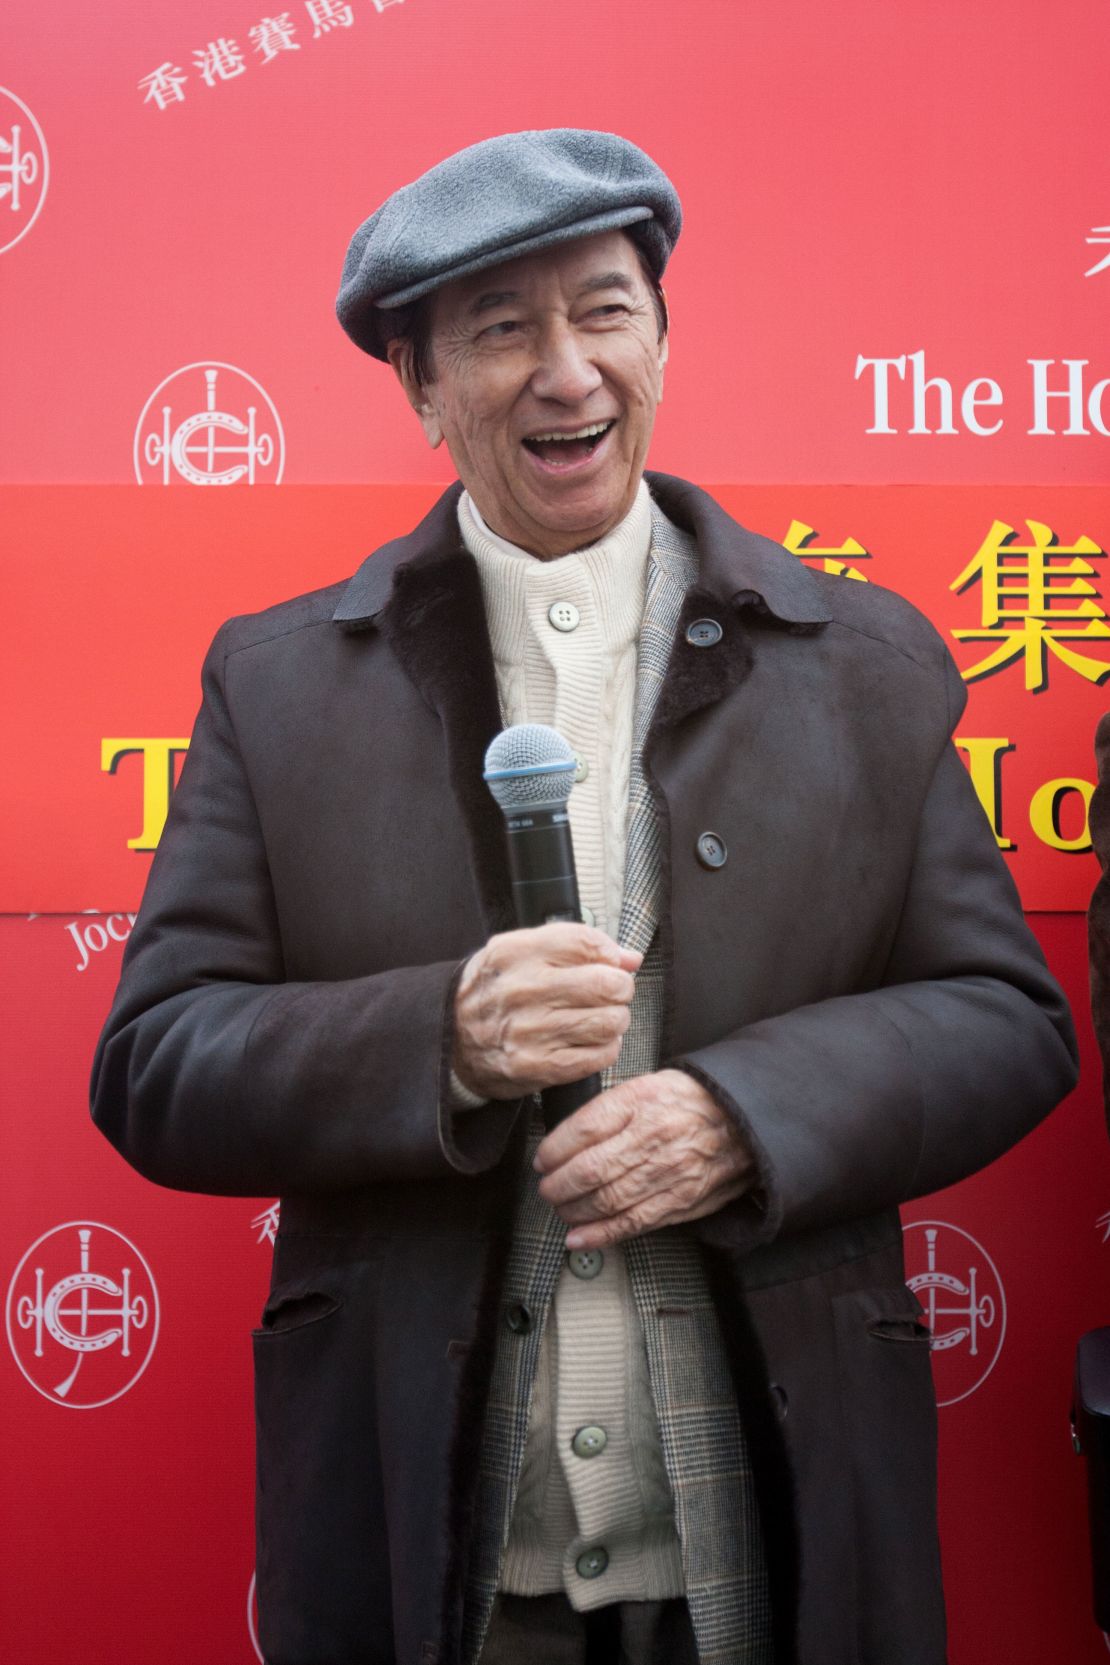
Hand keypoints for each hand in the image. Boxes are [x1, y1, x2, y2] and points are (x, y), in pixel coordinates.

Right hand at [452, 923, 641, 1100]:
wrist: (450, 1040)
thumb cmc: (494, 992)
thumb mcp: (519, 953)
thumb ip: (574, 946)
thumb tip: (630, 958)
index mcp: (515, 953)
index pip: (585, 942)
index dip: (610, 954)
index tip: (611, 964)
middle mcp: (522, 990)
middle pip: (606, 983)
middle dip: (619, 989)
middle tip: (610, 994)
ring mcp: (530, 1031)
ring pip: (609, 1021)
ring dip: (615, 1020)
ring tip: (599, 1019)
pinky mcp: (538, 1066)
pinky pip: (599, 1055)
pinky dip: (606, 1048)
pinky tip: (590, 1042)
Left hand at [533, 1068, 755, 1248]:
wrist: (744, 1120)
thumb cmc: (690, 1101)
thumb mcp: (648, 1084)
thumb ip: (609, 1109)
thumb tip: (565, 1138)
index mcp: (642, 1102)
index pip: (584, 1129)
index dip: (554, 1149)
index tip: (542, 1159)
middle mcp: (654, 1137)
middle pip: (591, 1170)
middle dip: (558, 1185)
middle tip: (547, 1188)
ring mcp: (669, 1173)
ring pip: (607, 1201)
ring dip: (574, 1211)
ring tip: (562, 1209)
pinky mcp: (680, 1202)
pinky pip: (633, 1224)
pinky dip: (600, 1235)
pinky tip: (578, 1238)